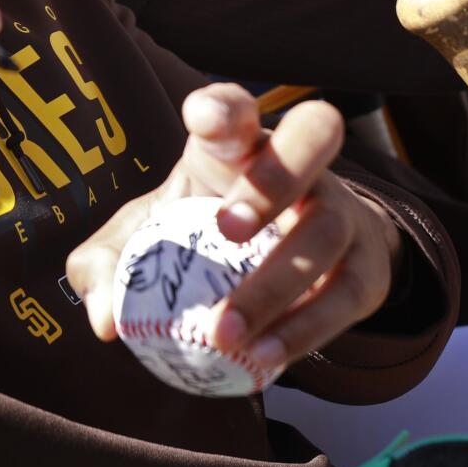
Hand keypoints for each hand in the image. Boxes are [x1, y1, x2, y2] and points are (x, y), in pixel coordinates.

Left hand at [65, 83, 402, 373]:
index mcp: (237, 142)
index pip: (234, 107)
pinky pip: (345, 295)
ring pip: (325, 230)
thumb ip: (107, 268)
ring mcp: (339, 210)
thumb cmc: (200, 237)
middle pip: (314, 133)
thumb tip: (104, 320)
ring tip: (223, 331)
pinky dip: (304, 330)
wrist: (291, 268)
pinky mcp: (363, 268)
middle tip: (226, 228)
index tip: (203, 120)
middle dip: (276, 176)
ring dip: (274, 283)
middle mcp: (298, 162)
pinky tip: (261, 359)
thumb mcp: (144, 240)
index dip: (222, 107)